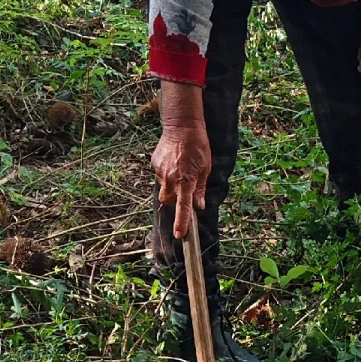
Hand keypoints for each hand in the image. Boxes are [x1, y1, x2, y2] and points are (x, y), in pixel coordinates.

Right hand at [151, 123, 210, 239]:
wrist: (182, 126)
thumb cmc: (198, 146)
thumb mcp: (205, 168)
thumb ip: (200, 188)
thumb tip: (198, 205)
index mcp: (186, 181)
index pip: (183, 207)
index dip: (181, 222)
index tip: (179, 235)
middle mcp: (172, 179)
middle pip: (168, 201)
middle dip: (173, 201)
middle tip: (182, 190)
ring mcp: (161, 171)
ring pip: (163, 188)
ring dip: (170, 186)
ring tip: (179, 170)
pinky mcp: (154, 164)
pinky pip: (160, 176)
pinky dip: (166, 174)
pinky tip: (173, 162)